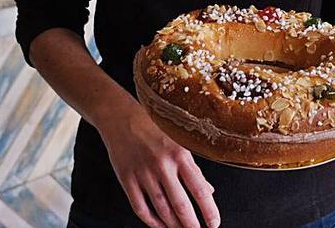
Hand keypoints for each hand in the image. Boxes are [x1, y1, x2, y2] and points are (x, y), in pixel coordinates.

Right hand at [98, 104, 219, 227]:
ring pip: (161, 209)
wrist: (120, 117)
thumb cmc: (151, 127)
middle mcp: (162, 165)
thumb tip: (209, 190)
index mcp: (179, 154)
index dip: (209, 210)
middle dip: (191, 224)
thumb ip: (192, 167)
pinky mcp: (127, 179)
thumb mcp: (177, 141)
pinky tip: (159, 225)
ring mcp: (143, 174)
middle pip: (180, 204)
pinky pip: (140, 207)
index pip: (200, 189)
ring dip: (173, 224)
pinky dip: (151, 221)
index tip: (214, 223)